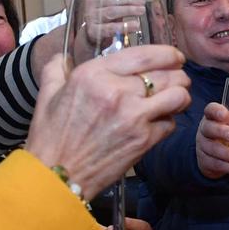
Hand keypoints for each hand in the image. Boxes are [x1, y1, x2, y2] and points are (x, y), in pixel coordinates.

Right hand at [23, 44, 188, 196]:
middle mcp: (117, 91)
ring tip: (176, 98)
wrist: (57, 175)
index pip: (144, 54)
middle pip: (167, 74)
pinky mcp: (143, 140)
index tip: (174, 57)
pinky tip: (159, 122)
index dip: (167, 54)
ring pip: (177, 96)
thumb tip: (61, 57)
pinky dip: (169, 121)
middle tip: (178, 79)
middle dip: (178, 75)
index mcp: (94, 74)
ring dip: (181, 96)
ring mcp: (134, 117)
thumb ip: (56, 70)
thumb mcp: (47, 95)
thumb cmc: (51, 137)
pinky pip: (170, 123)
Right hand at [195, 101, 228, 178]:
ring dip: (228, 154)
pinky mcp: (206, 161)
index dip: (216, 111)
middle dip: (221, 131)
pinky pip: (217, 164)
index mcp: (213, 117)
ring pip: (213, 149)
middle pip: (209, 129)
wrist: (212, 154)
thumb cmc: (227, 132)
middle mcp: (206, 130)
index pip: (211, 110)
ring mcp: (203, 146)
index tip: (224, 114)